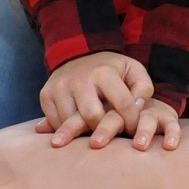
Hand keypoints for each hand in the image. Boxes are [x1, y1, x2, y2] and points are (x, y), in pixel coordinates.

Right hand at [34, 52, 152, 148]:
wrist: (77, 54)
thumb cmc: (111, 69)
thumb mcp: (132, 70)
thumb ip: (143, 87)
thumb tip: (138, 107)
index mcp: (103, 72)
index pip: (122, 104)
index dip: (132, 120)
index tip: (133, 128)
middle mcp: (79, 79)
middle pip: (93, 118)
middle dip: (104, 130)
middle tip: (111, 134)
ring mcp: (59, 87)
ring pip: (71, 124)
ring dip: (84, 132)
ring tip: (95, 131)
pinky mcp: (45, 96)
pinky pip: (56, 124)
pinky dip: (68, 130)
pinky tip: (78, 127)